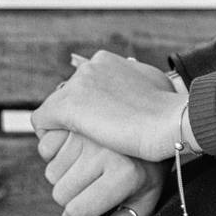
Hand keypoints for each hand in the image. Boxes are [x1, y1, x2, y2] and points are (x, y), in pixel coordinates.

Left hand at [31, 49, 185, 162]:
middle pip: (68, 96)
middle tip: (92, 142)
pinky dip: (51, 140)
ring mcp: (79, 83)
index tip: (103, 127)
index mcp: (109, 62)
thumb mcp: (154, 89)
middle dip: (77, 119)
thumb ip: (136, 87)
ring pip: (55, 110)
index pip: (84, 86)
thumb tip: (131, 99)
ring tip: (80, 151)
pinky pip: (44, 123)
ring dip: (65, 130)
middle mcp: (91, 66)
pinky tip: (68, 153)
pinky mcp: (70, 105)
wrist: (171, 121)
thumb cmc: (170, 113)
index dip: (91, 109)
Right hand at [38, 128, 166, 215]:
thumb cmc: (147, 172)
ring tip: (90, 166)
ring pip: (51, 173)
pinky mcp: (77, 120)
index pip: (75, 213)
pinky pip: (45, 148)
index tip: (87, 212)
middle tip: (94, 185)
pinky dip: (55, 153)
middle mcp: (106, 153)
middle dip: (72, 197)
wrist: (157, 126)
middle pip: (60, 194)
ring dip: (64, 175)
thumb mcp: (141, 204)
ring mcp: (90, 133)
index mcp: (124, 176)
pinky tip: (77, 150)